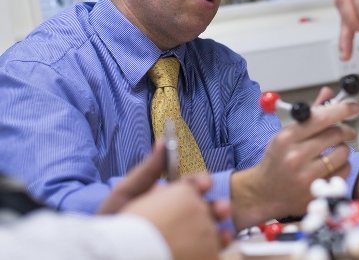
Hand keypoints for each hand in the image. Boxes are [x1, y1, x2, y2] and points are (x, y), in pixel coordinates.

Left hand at [100, 141, 231, 259]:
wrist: (105, 252)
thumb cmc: (112, 222)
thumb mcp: (126, 194)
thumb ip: (147, 170)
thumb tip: (163, 140)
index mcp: (168, 197)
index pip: (191, 186)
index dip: (201, 182)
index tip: (206, 184)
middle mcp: (178, 216)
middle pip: (205, 209)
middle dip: (217, 206)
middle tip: (222, 208)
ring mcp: (182, 236)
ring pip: (208, 230)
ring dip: (220, 228)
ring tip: (223, 233)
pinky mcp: (184, 252)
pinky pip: (204, 250)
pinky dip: (214, 248)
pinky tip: (218, 246)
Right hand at [230, 92, 358, 227]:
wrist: (265, 192)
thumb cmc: (277, 159)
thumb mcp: (287, 134)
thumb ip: (310, 114)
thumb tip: (329, 93)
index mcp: (286, 138)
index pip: (321, 118)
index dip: (342, 109)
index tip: (354, 106)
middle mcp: (296, 157)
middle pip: (335, 134)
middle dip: (345, 130)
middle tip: (346, 131)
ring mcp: (307, 177)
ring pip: (343, 153)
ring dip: (343, 149)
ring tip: (335, 150)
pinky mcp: (317, 192)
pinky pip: (344, 172)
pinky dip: (343, 166)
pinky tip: (332, 166)